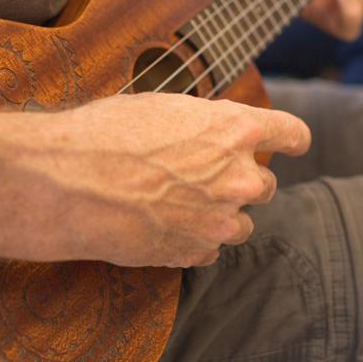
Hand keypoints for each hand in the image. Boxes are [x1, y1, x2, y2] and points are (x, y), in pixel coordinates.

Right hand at [32, 93, 310, 267]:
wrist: (69, 183)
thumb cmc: (106, 134)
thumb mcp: (163, 108)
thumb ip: (204, 123)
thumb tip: (214, 131)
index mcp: (236, 128)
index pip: (292, 134)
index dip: (293, 140)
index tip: (293, 145)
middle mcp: (238, 176)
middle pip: (265, 185)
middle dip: (241, 180)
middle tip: (203, 176)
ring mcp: (220, 219)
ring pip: (242, 223)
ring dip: (220, 215)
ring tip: (179, 204)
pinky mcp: (196, 252)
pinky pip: (211, 250)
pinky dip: (195, 240)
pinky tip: (164, 225)